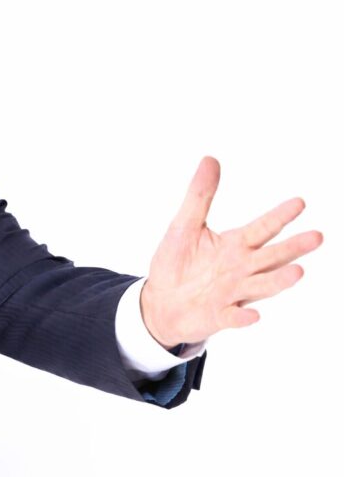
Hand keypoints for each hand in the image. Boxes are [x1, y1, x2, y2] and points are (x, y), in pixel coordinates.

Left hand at [140, 156, 323, 347]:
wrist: (161, 303)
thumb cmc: (177, 264)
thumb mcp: (184, 225)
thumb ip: (199, 196)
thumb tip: (210, 159)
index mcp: (235, 246)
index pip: (262, 228)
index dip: (279, 216)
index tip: (299, 202)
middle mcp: (240, 269)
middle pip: (271, 257)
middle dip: (293, 247)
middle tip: (317, 236)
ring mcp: (232, 294)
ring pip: (260, 286)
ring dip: (278, 280)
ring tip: (298, 271)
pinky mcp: (218, 316)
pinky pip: (232, 317)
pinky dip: (242, 316)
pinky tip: (253, 314)